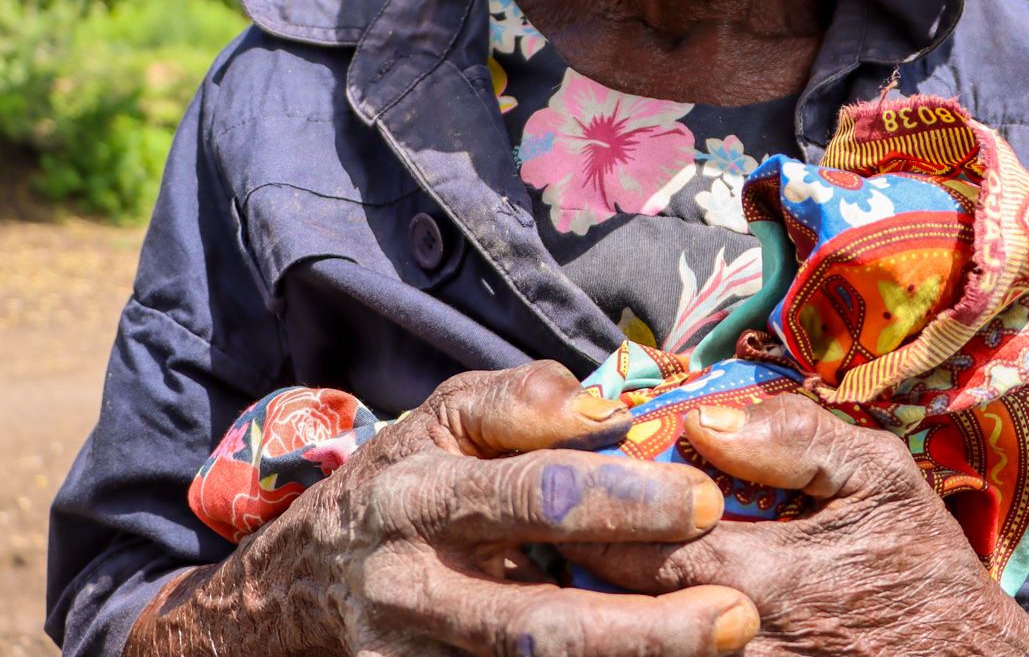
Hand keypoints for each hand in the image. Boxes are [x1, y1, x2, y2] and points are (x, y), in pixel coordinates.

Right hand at [128, 361, 759, 656]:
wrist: (294, 591)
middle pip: (535, 622)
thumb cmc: (405, 481)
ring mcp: (417, 654)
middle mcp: (415, 584)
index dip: (620, 496)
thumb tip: (600, 397)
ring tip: (719, 647)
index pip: (530, 492)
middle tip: (734, 611)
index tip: (705, 500)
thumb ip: (519, 401)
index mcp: (422, 492)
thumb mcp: (442, 419)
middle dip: (640, 624)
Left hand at [565, 395, 1028, 655]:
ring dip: (586, 613)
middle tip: (526, 523)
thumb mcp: (883, 480)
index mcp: (771, 579)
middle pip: (616, 609)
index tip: (547, 472)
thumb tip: (707, 420)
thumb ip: (797, 439)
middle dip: (565, 563)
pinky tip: (605, 618)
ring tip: (549, 569)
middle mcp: (742, 644)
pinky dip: (628, 642)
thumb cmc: (922, 570)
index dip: (585, 510)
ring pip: (630, 651)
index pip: (640, 548)